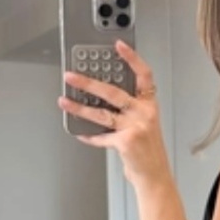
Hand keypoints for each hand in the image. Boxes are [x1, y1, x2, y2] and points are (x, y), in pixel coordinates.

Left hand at [58, 40, 171, 184]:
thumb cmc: (148, 149)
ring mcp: (135, 127)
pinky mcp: (126, 142)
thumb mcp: (145, 123)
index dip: (132, 58)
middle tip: (72, 75)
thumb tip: (100, 97)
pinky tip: (79, 132)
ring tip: (64, 101)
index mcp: (149, 104)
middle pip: (113, 92)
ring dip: (79, 107)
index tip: (118, 46)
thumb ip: (128, 109)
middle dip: (88, 83)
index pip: (144, 74)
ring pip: (102, 113)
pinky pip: (100, 136)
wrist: (155, 174)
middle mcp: (144, 113)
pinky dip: (88, 135)